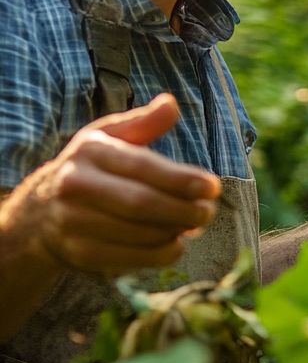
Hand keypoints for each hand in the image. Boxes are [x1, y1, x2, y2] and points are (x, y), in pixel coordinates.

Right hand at [17, 93, 219, 275]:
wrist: (39, 214)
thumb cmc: (90, 170)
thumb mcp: (108, 138)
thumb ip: (142, 123)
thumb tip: (170, 104)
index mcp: (90, 152)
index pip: (142, 167)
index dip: (182, 179)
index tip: (213, 187)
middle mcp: (75, 186)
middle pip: (142, 204)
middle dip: (184, 209)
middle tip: (208, 211)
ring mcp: (73, 222)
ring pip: (139, 233)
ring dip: (175, 231)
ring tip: (193, 225)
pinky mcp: (79, 253)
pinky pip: (131, 258)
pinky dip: (161, 253)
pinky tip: (175, 244)